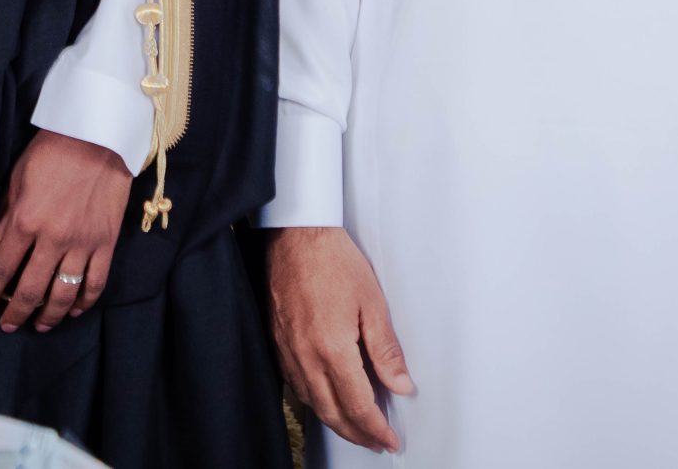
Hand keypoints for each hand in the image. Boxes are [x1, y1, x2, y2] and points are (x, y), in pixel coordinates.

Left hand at [0, 129, 132, 333]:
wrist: (97, 137)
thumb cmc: (51, 153)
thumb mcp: (16, 182)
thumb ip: (4, 221)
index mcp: (25, 221)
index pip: (1, 268)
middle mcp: (52, 239)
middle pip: (30, 290)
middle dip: (15, 312)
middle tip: (7, 325)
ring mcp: (82, 244)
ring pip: (63, 294)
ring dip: (48, 316)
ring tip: (39, 326)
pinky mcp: (106, 244)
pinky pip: (95, 283)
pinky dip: (83, 303)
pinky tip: (72, 311)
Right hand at [266, 227, 413, 452]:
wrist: (295, 234)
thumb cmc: (332, 260)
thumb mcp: (372, 302)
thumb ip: (386, 350)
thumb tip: (401, 384)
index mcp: (331, 348)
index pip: (357, 405)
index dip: (376, 429)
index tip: (389, 439)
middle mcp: (305, 355)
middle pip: (332, 412)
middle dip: (356, 434)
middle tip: (375, 442)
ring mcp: (287, 350)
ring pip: (311, 402)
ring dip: (335, 421)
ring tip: (355, 428)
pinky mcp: (277, 341)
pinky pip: (294, 384)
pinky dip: (313, 401)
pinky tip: (324, 399)